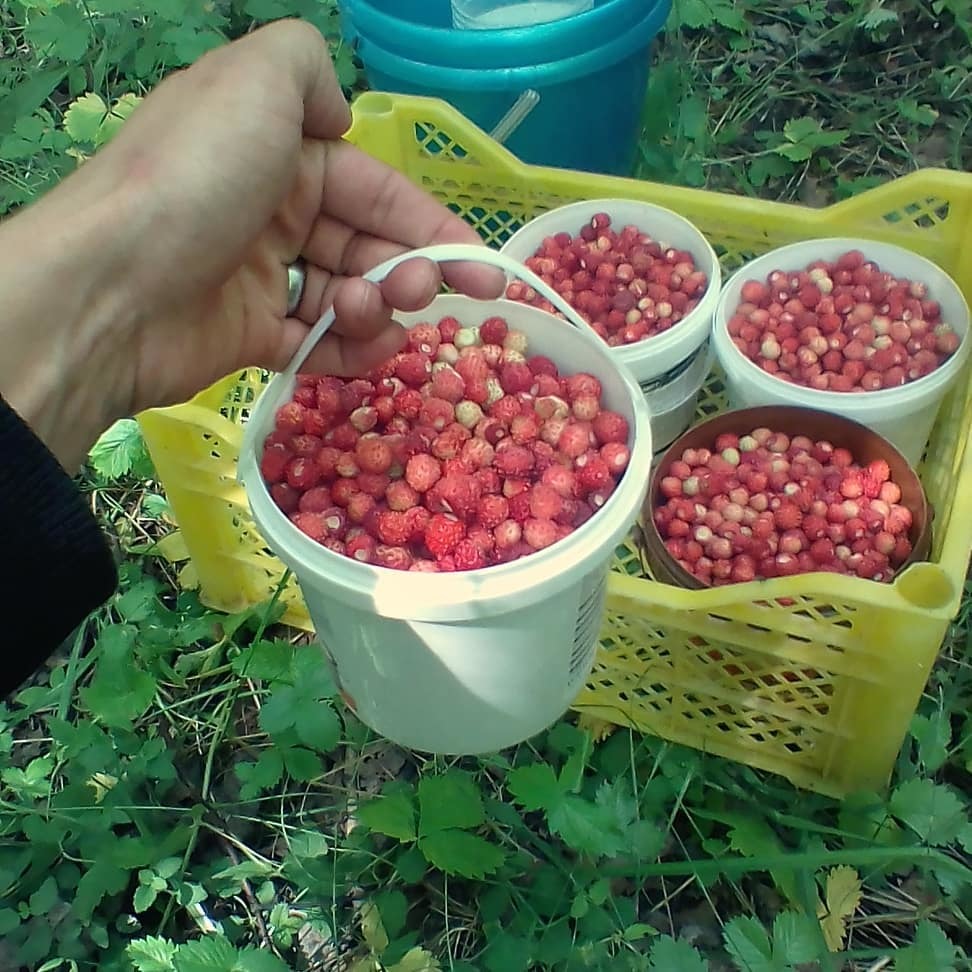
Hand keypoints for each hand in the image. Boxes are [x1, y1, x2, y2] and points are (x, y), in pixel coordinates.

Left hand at [0, 20, 501, 469]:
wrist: (111, 286)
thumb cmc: (196, 179)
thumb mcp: (255, 81)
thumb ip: (309, 68)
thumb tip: (341, 115)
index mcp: (280, 152)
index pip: (376, 188)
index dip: (432, 224)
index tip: (480, 265)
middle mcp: (273, 211)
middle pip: (368, 244)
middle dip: (412, 269)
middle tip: (430, 294)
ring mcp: (261, 277)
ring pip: (348, 294)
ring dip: (380, 308)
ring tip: (371, 313)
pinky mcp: (249, 335)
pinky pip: (317, 341)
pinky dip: (351, 348)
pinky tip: (368, 348)